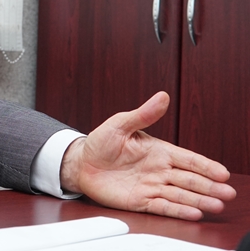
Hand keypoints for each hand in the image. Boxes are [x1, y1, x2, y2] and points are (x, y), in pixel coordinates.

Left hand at [60, 91, 236, 220]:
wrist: (81, 163)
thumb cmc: (100, 142)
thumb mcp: (120, 124)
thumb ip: (143, 114)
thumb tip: (162, 96)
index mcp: (158, 151)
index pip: (188, 159)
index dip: (206, 166)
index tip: (222, 172)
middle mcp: (159, 170)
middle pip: (189, 179)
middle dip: (210, 186)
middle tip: (228, 193)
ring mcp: (151, 186)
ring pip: (180, 195)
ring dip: (199, 200)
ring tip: (217, 205)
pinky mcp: (140, 201)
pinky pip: (162, 206)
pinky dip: (177, 210)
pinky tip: (193, 213)